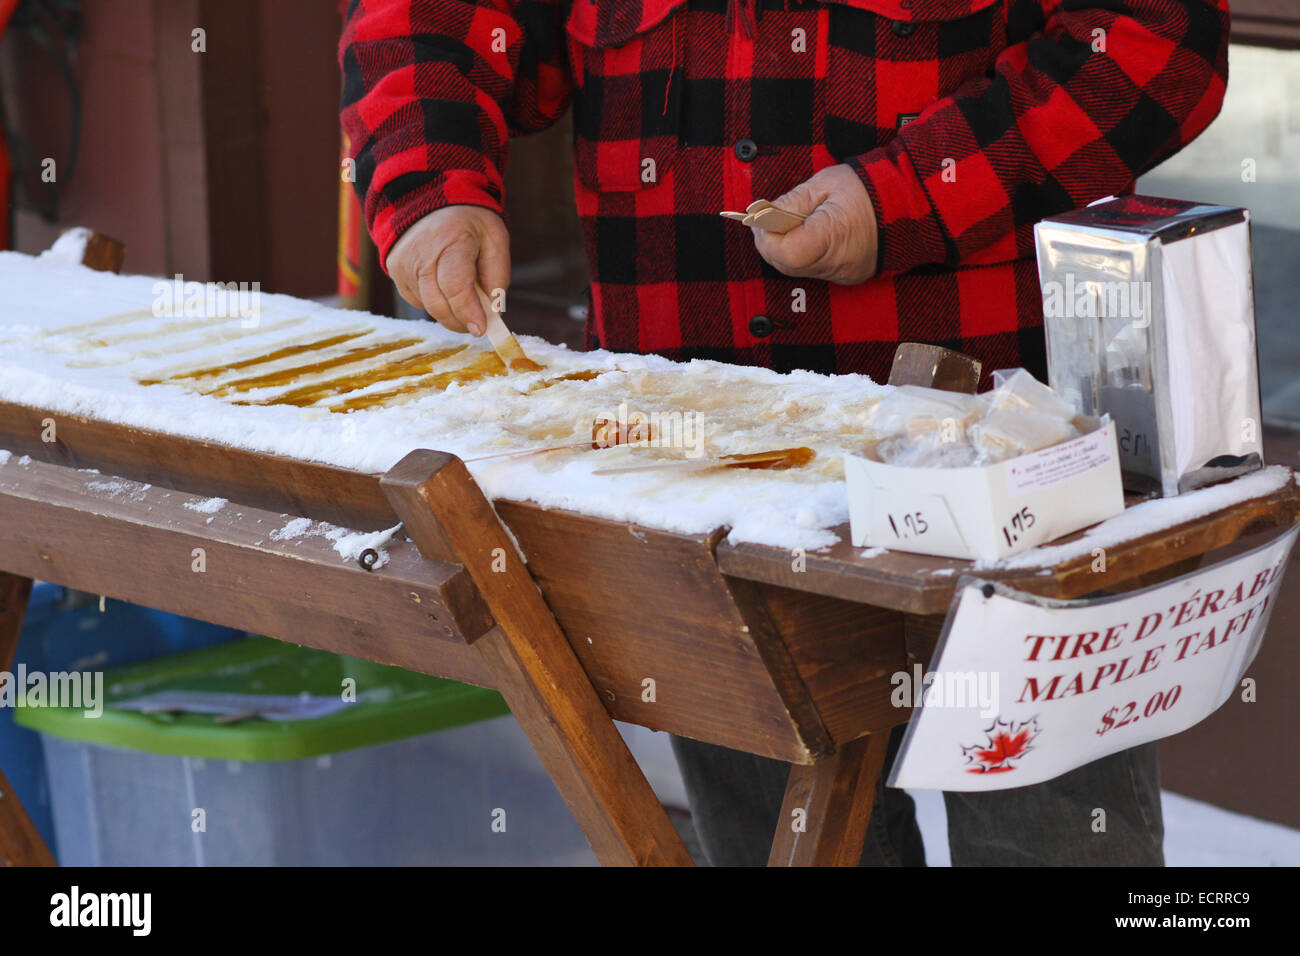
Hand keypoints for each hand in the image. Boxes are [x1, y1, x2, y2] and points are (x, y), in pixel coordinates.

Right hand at [385, 205, 510, 335]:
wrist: (429, 199)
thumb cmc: (468, 222)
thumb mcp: (495, 239)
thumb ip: (498, 276)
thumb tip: (493, 311)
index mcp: (450, 240)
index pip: (455, 285)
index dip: (468, 312)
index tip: (481, 329)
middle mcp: (421, 253)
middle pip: (438, 303)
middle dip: (460, 321)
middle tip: (477, 325)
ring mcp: (403, 264)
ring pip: (427, 306)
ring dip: (449, 313)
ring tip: (464, 301)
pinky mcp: (395, 271)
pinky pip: (417, 300)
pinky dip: (434, 302)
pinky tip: (443, 287)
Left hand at [752, 164, 878, 284]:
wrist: (910, 201)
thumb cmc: (870, 188)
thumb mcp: (824, 184)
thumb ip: (791, 201)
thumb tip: (764, 214)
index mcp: (832, 236)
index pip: (784, 252)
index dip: (767, 236)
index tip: (763, 218)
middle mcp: (837, 263)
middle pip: (786, 264)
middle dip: (772, 241)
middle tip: (774, 218)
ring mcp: (843, 273)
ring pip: (797, 269)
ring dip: (787, 247)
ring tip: (797, 222)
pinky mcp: (847, 276)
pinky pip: (814, 270)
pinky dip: (805, 253)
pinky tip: (811, 233)